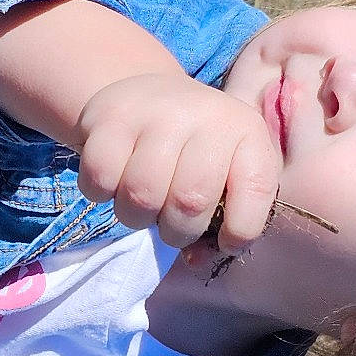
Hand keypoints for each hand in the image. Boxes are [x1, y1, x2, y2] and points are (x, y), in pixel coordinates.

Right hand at [73, 74, 281, 248]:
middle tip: (171, 223)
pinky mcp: (108, 116)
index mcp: (245, 131)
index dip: (240, 231)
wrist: (147, 94)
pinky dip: (101, 194)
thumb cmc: (194, 148)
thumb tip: (194, 261)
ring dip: (136, 217)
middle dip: (177, 231)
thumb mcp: (225, 172)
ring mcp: (154, 112)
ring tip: (142, 203)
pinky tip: (114, 181)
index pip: (256, 190)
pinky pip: (99, 179)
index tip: (225, 241)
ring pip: (140, 195)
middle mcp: (204, 114)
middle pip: (189, 201)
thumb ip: (223, 221)